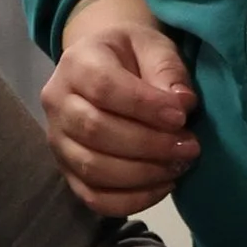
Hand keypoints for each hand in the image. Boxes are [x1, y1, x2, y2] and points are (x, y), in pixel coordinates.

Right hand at [44, 0, 197, 212]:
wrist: (106, 66)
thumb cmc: (133, 55)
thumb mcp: (155, 47)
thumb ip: (168, 70)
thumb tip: (183, 104)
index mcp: (77, 62)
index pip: (104, 88)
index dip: (145, 106)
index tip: (182, 117)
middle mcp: (57, 103)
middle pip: (96, 131)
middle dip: (149, 145)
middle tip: (190, 147)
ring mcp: (58, 141)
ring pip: (93, 168)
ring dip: (143, 174)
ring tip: (179, 166)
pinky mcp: (67, 171)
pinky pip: (93, 197)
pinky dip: (131, 200)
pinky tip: (163, 186)